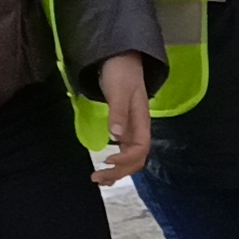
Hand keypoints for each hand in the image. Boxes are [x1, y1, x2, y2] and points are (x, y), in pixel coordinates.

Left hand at [91, 55, 152, 185]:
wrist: (121, 59)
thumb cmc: (121, 73)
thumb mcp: (118, 91)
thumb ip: (118, 113)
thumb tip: (116, 136)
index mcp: (141, 121)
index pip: (140, 149)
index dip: (125, 159)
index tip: (106, 160)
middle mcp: (139, 129)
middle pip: (136, 159)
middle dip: (119, 171)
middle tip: (96, 177)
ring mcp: (132, 130)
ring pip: (131, 159)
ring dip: (117, 172)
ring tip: (99, 179)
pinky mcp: (124, 128)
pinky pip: (124, 152)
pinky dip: (116, 165)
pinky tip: (106, 170)